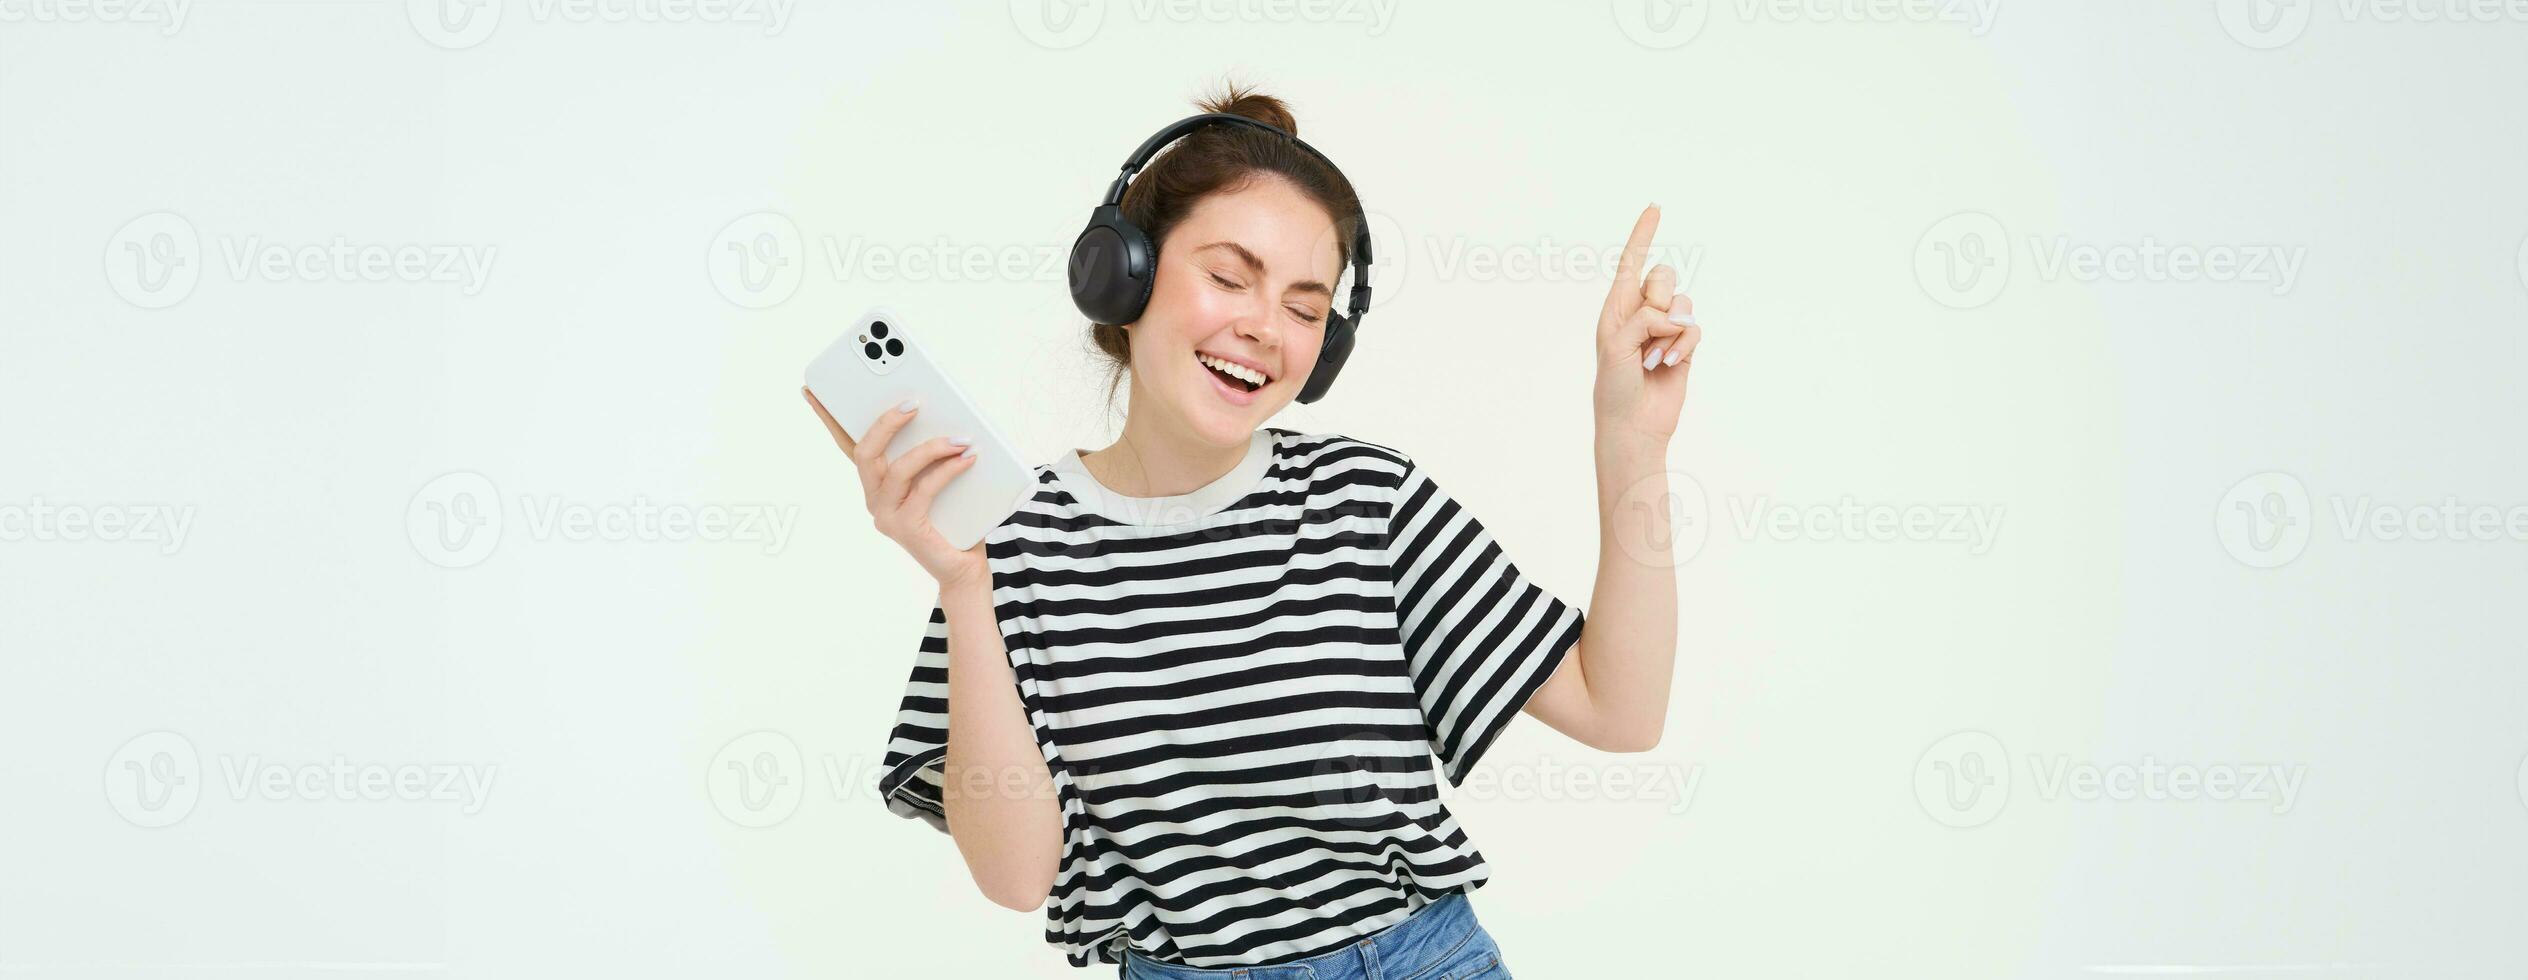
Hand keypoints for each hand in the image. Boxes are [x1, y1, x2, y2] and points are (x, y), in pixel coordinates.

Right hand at [803, 387, 989, 593]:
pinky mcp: (906, 528)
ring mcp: (886, 515)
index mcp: (876, 482)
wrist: (964, 565)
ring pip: (897, 470)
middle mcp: (875, 498)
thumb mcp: (938, 476)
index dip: (828, 419)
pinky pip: (924, 490)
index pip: (848, 444)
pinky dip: (948, 470)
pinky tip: (967, 459)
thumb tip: (944, 417)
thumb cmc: (954, 518)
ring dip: (930, 448)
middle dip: (887, 423)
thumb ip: (930, 453)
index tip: (812, 390)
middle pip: (865, 452)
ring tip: (960, 438)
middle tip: (913, 403)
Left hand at [1591, 204, 1700, 446]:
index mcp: (1617, 307)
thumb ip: (1643, 319)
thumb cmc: (1614, 386)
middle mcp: (1641, 312)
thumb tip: (1675, 316)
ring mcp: (1665, 328)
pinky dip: (1684, 346)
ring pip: (1683, 302)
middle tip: (1646, 331)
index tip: (1655, 207)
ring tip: (1653, 357)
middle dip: (1659, 299)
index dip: (1643, 234)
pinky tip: (1669, 364)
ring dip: (1670, 331)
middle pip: (1663, 276)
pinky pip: (1694, 328)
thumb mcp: (1616, 346)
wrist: (1634, 423)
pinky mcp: (1684, 346)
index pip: (1631, 261)